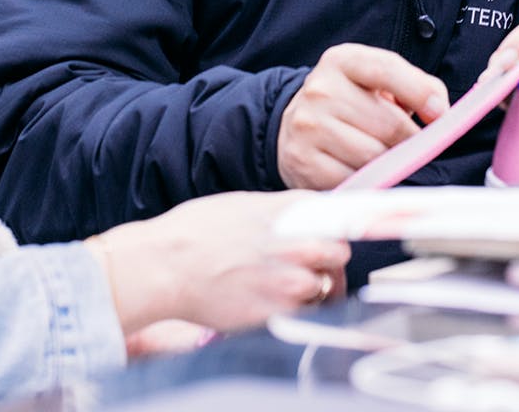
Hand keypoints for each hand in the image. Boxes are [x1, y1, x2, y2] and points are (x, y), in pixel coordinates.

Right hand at [90, 191, 348, 334]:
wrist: (166, 266)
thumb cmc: (196, 233)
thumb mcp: (245, 203)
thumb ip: (286, 210)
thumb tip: (315, 212)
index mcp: (292, 210)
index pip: (344, 214)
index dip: (350, 224)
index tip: (353, 232)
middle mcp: (300, 243)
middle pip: (339, 253)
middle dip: (326, 260)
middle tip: (304, 265)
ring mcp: (292, 282)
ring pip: (324, 287)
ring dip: (310, 288)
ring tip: (276, 286)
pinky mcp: (280, 314)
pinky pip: (304, 315)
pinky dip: (291, 312)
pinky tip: (265, 301)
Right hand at [276, 43, 449, 188]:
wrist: (296, 128)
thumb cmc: (352, 104)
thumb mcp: (377, 81)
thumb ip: (416, 85)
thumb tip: (440, 113)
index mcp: (342, 61)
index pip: (387, 70)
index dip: (421, 93)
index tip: (440, 115)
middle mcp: (320, 89)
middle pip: (389, 123)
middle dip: (409, 139)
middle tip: (410, 145)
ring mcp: (308, 125)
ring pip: (374, 155)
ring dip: (389, 162)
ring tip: (383, 155)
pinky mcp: (303, 161)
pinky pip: (354, 179)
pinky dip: (367, 180)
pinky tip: (362, 169)